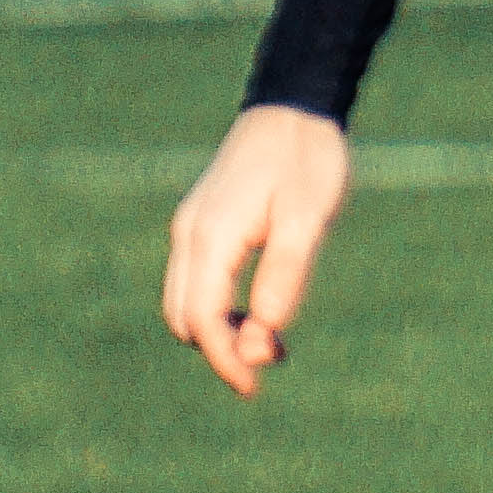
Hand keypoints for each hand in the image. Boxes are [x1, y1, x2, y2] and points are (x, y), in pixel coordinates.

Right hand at [158, 101, 350, 401]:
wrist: (294, 106)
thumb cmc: (307, 159)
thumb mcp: (307, 220)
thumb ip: (285, 276)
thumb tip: (264, 335)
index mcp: (211, 237)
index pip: (202, 319)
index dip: (225, 359)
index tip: (254, 386)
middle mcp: (190, 235)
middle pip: (184, 318)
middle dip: (221, 349)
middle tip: (275, 357)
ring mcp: (192, 228)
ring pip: (186, 303)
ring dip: (221, 331)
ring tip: (275, 340)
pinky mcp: (204, 225)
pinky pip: (197, 283)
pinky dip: (220, 308)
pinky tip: (261, 313)